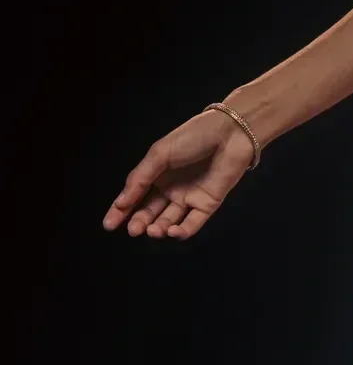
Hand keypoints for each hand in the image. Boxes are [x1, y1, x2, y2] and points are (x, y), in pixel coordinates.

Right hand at [102, 107, 256, 239]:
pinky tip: (172, 232)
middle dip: (140, 223)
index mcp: (158, 174)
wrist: (231, 132)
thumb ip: (141, 178)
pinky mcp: (208, 203)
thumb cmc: (194, 137)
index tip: (108, 225)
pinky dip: (182, 232)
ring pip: (169, 221)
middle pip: (150, 212)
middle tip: (133, 230)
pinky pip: (193, 223)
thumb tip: (120, 203)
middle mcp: (172, 188)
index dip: (121, 211)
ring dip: (159, 229)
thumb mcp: (160, 154)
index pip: (135, 197)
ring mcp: (190, 197)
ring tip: (152, 231)